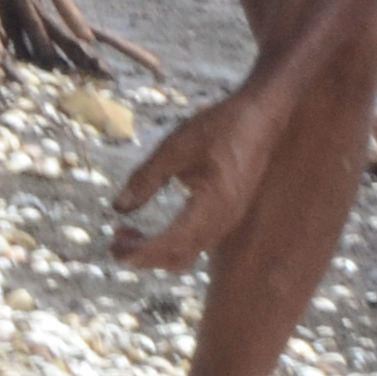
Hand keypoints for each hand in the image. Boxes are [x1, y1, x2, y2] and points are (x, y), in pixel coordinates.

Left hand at [110, 76, 299, 270]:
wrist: (263, 116)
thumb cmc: (220, 127)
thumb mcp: (175, 147)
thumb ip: (146, 178)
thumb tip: (118, 207)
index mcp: (212, 205)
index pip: (171, 244)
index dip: (140, 253)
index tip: (113, 249)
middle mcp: (223, 221)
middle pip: (178, 258)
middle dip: (143, 257)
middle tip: (114, 241)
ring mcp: (227, 221)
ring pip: (187, 254)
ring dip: (155, 252)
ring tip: (126, 233)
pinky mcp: (227, 216)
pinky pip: (196, 243)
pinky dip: (170, 243)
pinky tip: (153, 228)